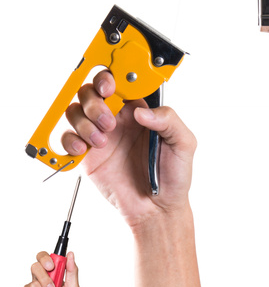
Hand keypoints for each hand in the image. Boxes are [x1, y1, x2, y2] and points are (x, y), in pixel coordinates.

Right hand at [62, 71, 195, 229]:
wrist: (157, 208)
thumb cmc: (173, 176)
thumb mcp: (184, 144)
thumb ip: (169, 120)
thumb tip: (142, 111)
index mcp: (140, 112)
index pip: (120, 83)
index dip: (111, 78)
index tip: (111, 86)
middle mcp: (118, 120)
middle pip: (92, 92)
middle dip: (95, 100)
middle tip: (108, 121)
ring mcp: (100, 136)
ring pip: (76, 111)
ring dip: (84, 121)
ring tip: (101, 141)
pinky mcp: (87, 155)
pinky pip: (67, 138)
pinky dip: (70, 140)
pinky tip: (85, 150)